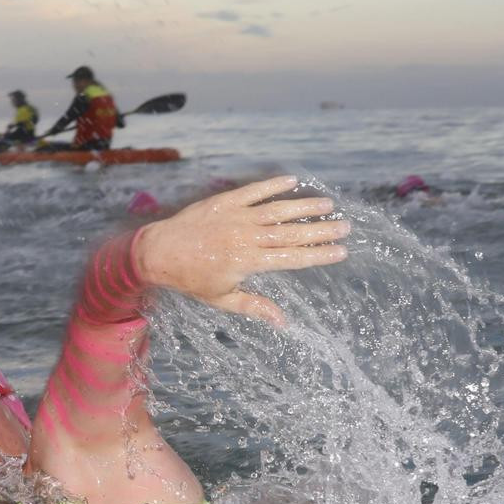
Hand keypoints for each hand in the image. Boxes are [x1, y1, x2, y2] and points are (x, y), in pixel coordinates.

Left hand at [134, 176, 348, 325]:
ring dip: (304, 207)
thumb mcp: (222, 299)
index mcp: (248, 261)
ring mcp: (236, 216)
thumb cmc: (191, 280)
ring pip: (277, 210)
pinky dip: (273, 185)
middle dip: (320, 230)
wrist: (158, 252)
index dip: (318, 254)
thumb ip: (254, 306)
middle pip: (291, 233)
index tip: (341, 251)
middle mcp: (246, 237)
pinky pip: (253, 191)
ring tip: (328, 205)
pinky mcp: (224, 201)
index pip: (292, 258)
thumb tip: (283, 322)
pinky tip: (292, 180)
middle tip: (345, 226)